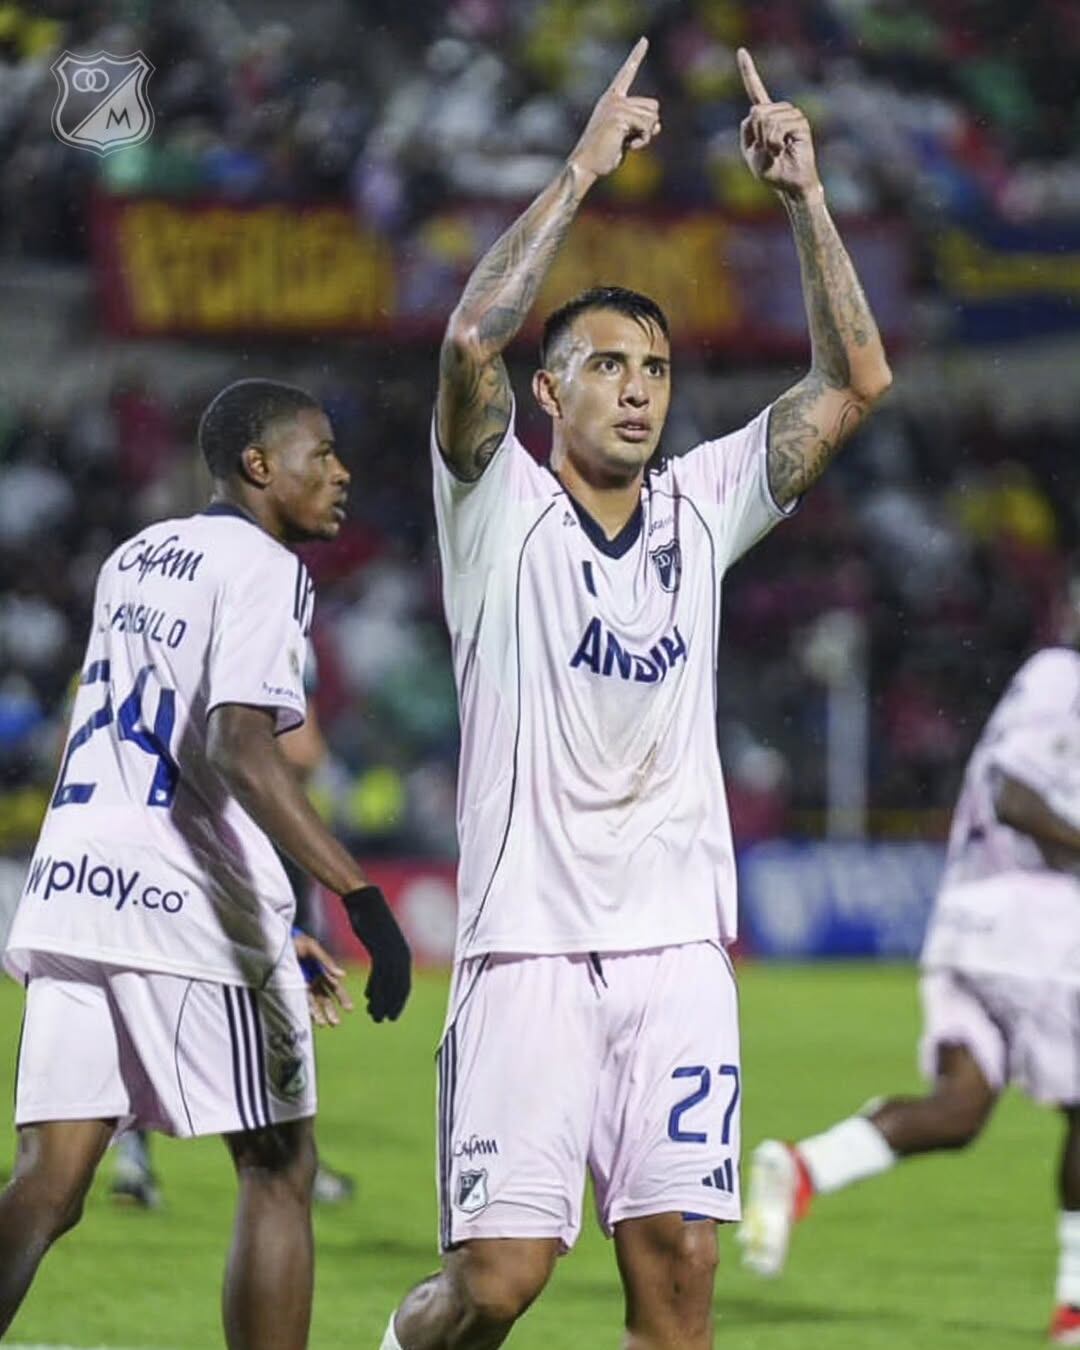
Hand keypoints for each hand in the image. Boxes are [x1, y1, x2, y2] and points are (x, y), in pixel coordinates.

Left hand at [293, 930, 354, 1027]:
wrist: (277, 941)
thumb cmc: (297, 941)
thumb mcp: (312, 948)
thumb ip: (326, 961)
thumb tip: (342, 975)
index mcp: (322, 970)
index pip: (335, 987)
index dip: (342, 998)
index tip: (349, 1009)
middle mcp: (314, 980)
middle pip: (325, 998)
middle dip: (331, 1011)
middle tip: (336, 1023)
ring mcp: (303, 985)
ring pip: (314, 1003)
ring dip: (320, 1014)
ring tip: (324, 1024)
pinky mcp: (292, 987)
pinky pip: (301, 1001)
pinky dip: (306, 1011)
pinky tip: (311, 1020)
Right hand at [342, 885, 411, 1021]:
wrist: (367, 904)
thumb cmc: (373, 922)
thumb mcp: (382, 943)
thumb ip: (384, 957)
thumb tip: (383, 971)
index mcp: (404, 955)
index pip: (405, 986)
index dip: (399, 1002)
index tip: (392, 1015)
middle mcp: (402, 956)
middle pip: (399, 989)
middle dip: (392, 1006)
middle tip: (383, 1020)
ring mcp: (392, 953)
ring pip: (389, 985)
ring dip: (382, 1002)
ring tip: (374, 1016)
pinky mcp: (381, 950)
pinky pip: (378, 976)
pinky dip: (375, 990)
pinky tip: (368, 999)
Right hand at [567, 37, 660, 183]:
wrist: (586, 165)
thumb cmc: (604, 154)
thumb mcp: (626, 137)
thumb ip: (640, 126)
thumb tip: (658, 125)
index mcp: (612, 99)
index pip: (627, 73)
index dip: (636, 55)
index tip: (644, 40)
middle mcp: (614, 98)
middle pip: (653, 106)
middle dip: (649, 126)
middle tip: (631, 139)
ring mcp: (616, 106)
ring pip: (652, 117)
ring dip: (646, 135)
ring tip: (627, 143)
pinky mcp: (619, 117)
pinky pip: (647, 127)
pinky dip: (643, 141)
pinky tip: (628, 146)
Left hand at [737, 47, 820, 197]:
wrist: (790, 184)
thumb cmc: (772, 171)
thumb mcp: (752, 155)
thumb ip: (748, 132)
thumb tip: (756, 110)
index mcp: (763, 116)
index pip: (755, 90)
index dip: (748, 71)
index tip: (741, 51)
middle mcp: (777, 111)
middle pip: (755, 113)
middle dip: (757, 136)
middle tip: (767, 150)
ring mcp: (790, 114)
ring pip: (766, 120)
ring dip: (767, 142)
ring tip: (777, 151)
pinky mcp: (800, 122)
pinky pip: (778, 127)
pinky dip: (775, 142)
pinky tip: (784, 149)